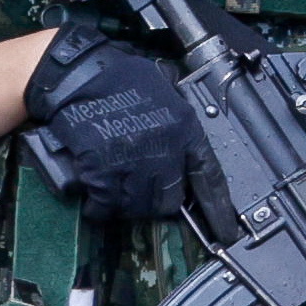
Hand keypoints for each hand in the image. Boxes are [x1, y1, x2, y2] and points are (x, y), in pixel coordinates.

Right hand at [20, 29, 201, 221]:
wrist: (80, 74)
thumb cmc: (121, 78)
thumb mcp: (165, 94)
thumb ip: (178, 126)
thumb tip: (183, 155)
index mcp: (185, 129)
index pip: (209, 177)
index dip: (218, 208)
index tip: (224, 230)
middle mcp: (164, 150)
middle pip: (170, 199)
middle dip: (159, 203)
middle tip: (142, 194)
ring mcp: (134, 164)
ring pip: (138, 206)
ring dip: (127, 205)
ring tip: (116, 194)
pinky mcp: (103, 172)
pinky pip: (106, 204)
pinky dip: (99, 207)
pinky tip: (95, 202)